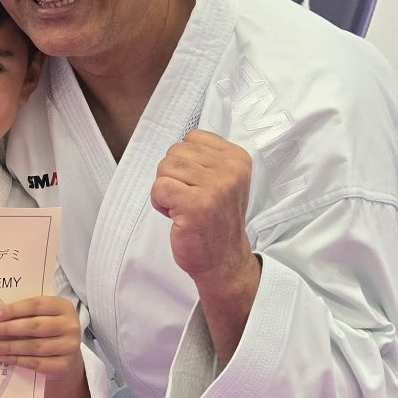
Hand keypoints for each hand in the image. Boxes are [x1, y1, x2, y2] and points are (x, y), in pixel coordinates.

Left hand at [0, 294, 82, 376]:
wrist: (67, 355)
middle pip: (35, 326)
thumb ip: (26, 314)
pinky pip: (37, 363)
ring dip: (10, 347)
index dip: (14, 310)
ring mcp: (69, 347)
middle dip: (9, 328)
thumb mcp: (44, 316)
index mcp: (63, 307)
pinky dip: (18, 360)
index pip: (36, 305)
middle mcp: (70, 326)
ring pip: (35, 346)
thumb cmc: (49, 330)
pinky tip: (5, 357)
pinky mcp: (64, 365)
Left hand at [150, 131, 255, 283]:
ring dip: (167, 190)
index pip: (193, 137)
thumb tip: (178, 146)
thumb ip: (206, 158)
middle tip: (189, 199)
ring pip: (165, 168)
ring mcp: (214, 187)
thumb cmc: (216, 220)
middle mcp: (230, 170)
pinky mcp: (195, 205)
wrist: (223, 259)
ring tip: (183, 207)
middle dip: (173, 175)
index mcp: (237, 158)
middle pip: (176, 152)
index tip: (198, 184)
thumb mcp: (224, 180)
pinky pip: (159, 187)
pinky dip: (160, 203)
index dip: (186, 162)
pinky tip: (176, 215)